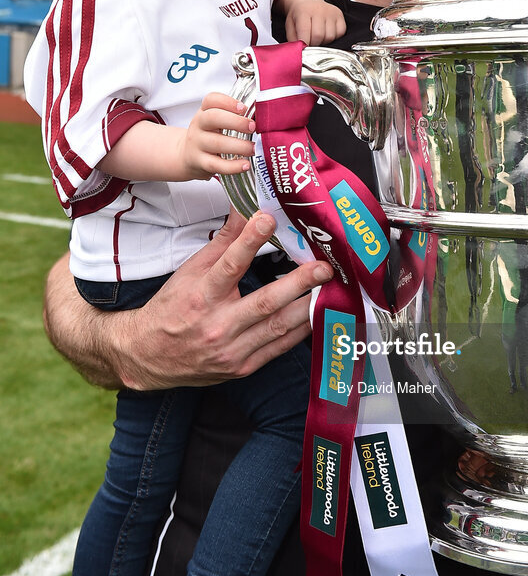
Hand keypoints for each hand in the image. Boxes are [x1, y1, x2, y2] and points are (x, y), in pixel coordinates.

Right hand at [109, 210, 327, 389]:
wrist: (149, 357)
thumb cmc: (173, 308)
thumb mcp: (191, 271)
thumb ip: (223, 241)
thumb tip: (244, 208)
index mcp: (201, 296)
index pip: (229, 266)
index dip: (249, 241)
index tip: (268, 219)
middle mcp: (217, 326)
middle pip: (264, 302)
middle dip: (298, 283)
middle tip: (323, 267)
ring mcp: (232, 350)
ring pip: (278, 327)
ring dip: (308, 307)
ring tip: (330, 288)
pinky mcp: (243, 367)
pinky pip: (279, 348)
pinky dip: (301, 331)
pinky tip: (317, 313)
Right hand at [181, 92, 256, 178]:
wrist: (186, 156)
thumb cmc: (209, 136)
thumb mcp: (216, 122)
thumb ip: (233, 116)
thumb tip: (263, 116)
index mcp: (204, 112)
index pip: (211, 100)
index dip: (227, 102)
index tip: (243, 107)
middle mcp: (198, 125)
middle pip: (213, 117)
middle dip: (236, 122)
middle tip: (252, 127)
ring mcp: (197, 144)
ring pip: (217, 143)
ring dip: (239, 146)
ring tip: (253, 149)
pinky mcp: (200, 162)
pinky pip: (217, 165)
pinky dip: (233, 166)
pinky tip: (245, 165)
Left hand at [285, 0, 345, 45]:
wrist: (308, 2)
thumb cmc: (299, 15)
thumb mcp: (290, 25)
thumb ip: (292, 39)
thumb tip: (298, 52)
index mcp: (304, 11)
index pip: (305, 31)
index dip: (304, 44)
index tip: (303, 50)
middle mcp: (319, 10)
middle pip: (318, 36)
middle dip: (313, 44)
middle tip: (310, 43)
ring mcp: (331, 12)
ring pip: (330, 37)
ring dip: (323, 42)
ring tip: (317, 38)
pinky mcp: (340, 16)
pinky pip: (340, 33)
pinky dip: (334, 38)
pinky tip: (326, 34)